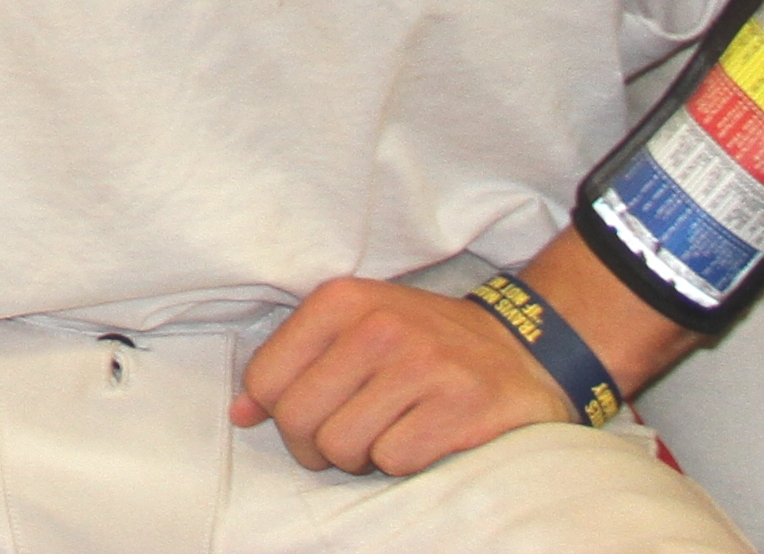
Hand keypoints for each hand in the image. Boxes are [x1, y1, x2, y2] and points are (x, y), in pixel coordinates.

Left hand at [235, 277, 570, 477]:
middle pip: (299, 420)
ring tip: (389, 432)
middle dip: (317, 446)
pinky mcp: (458, 405)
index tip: (313, 416)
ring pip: (343, 447)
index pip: (266, 380)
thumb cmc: (424, 344)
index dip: (281, 414)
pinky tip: (423, 438)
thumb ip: (293, 365)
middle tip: (351, 438)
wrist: (524, 350)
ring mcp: (420, 365)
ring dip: (362, 457)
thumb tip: (240, 414)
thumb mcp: (354, 330)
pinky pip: (393, 461)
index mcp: (340, 300)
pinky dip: (403, 463)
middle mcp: (377, 326)